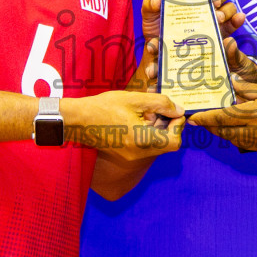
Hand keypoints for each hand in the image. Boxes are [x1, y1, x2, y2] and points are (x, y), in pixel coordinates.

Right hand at [64, 90, 184, 161]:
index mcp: (142, 140)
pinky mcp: (127, 156)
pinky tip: (138, 120)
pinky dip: (148, 135)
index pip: (174, 141)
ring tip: (146, 114)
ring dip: (158, 130)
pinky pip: (146, 148)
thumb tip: (178, 110)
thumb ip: (159, 103)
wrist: (78, 121)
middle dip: (168, 126)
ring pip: (157, 146)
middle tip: (159, 110)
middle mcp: (139, 153)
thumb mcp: (134, 99)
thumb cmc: (104, 107)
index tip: (172, 112)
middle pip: (167, 145)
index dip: (177, 126)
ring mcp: (132, 157)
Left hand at [139, 0, 256, 85]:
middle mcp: (207, 2)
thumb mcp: (150, 15)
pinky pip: (235, 24)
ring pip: (231, 5)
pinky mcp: (222, 33)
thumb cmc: (157, 29)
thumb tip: (157, 1)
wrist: (162, 55)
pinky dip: (238, 20)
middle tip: (213, 3)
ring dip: (227, 9)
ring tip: (218, 18)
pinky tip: (238, 19)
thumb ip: (149, 5)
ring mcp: (216, 17)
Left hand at [188, 79, 256, 154]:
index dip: (205, 118)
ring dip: (226, 134)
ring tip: (221, 126)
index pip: (221, 118)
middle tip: (204, 122)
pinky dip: (241, 139)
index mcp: (253, 114)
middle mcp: (255, 132)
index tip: (193, 118)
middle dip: (212, 128)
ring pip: (236, 141)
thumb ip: (247, 89)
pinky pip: (250, 146)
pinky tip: (242, 132)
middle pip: (225, 133)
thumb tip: (232, 83)